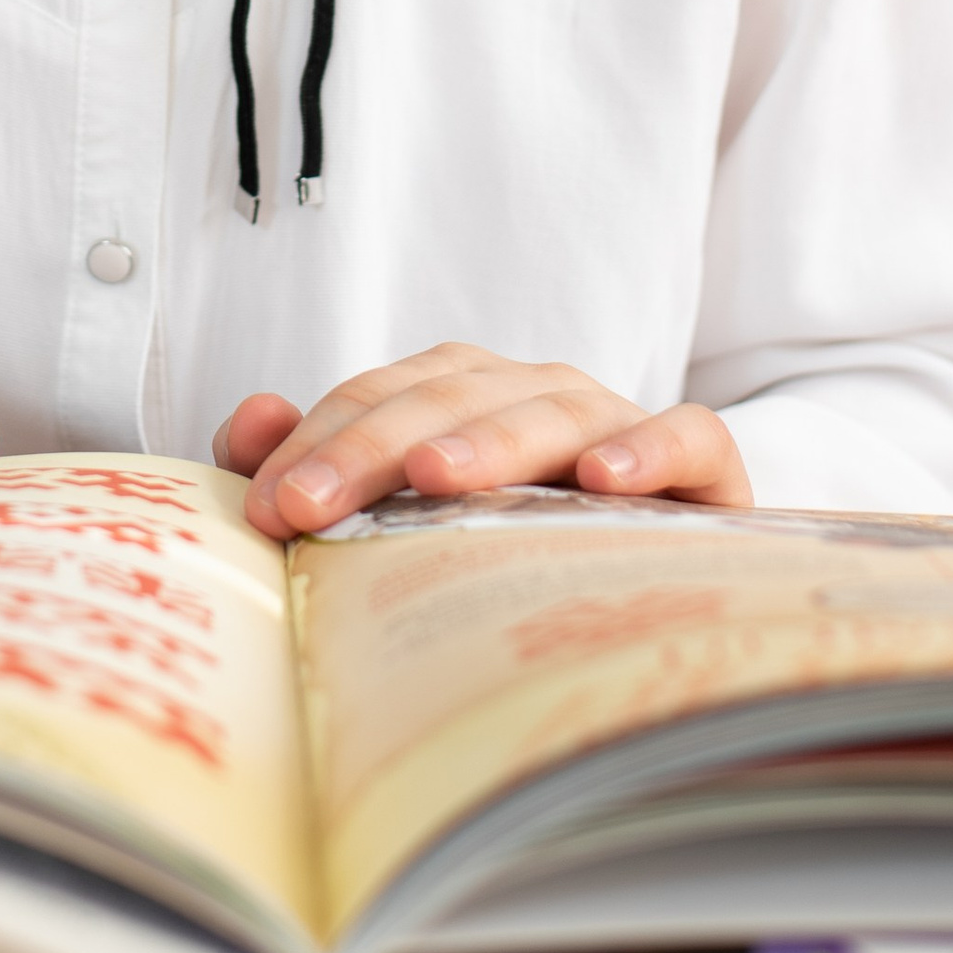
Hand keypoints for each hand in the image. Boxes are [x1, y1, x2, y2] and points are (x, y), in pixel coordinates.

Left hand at [213, 344, 751, 539]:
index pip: (377, 399)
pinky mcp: (703, 463)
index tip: (268, 506)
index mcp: (462, 393)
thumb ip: (323, 465)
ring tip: (433, 477)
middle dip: (370, 450)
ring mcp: (618, 419)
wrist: (668, 560)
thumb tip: (249, 422)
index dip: (317, 445)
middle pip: (447, 400)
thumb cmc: (518, 538)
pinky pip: (685, 436)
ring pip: (551, 408)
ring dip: (489, 439)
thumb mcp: (416, 512)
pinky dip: (647, 446)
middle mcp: (535, 392)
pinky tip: (603, 478)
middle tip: (310, 508)